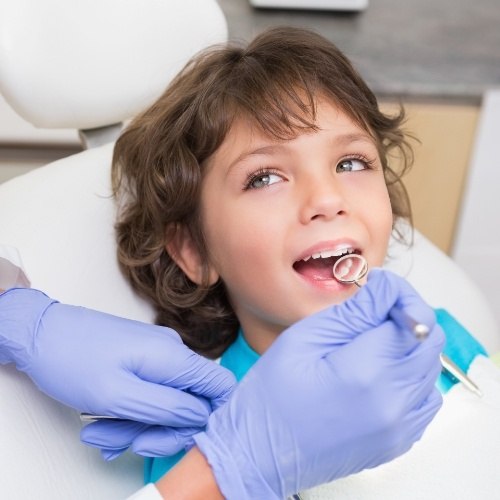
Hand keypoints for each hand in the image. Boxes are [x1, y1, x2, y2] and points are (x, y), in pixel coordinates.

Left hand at [0, 288, 235, 457]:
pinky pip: (148, 394)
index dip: (210, 417)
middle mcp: (171, 353)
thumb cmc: (71, 359)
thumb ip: (167, 408)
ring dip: (137, 426)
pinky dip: (130, 414)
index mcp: (173, 357)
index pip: (221, 386)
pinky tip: (104, 423)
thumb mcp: (119, 396)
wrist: (40, 334)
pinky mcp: (142, 361)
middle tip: (127, 443)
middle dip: (159, 430)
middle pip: (190, 403)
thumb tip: (202, 416)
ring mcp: (156, 356)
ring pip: (165, 403)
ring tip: (102, 433)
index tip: (181, 436)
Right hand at [193, 269, 444, 498]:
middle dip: (406, 317)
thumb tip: (386, 288)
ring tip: (369, 345)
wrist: (260, 452)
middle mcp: (393, 403)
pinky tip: (377, 373)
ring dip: (408, 346)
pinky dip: (408, 377)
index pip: (414, 317)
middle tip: (372, 313)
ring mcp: (399, 428)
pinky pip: (424, 398)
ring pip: (430, 368)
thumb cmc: (272, 396)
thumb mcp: (305, 338)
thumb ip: (353, 311)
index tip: (379, 292)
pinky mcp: (397, 441)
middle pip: (430, 341)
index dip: (398, 295)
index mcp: (366, 372)